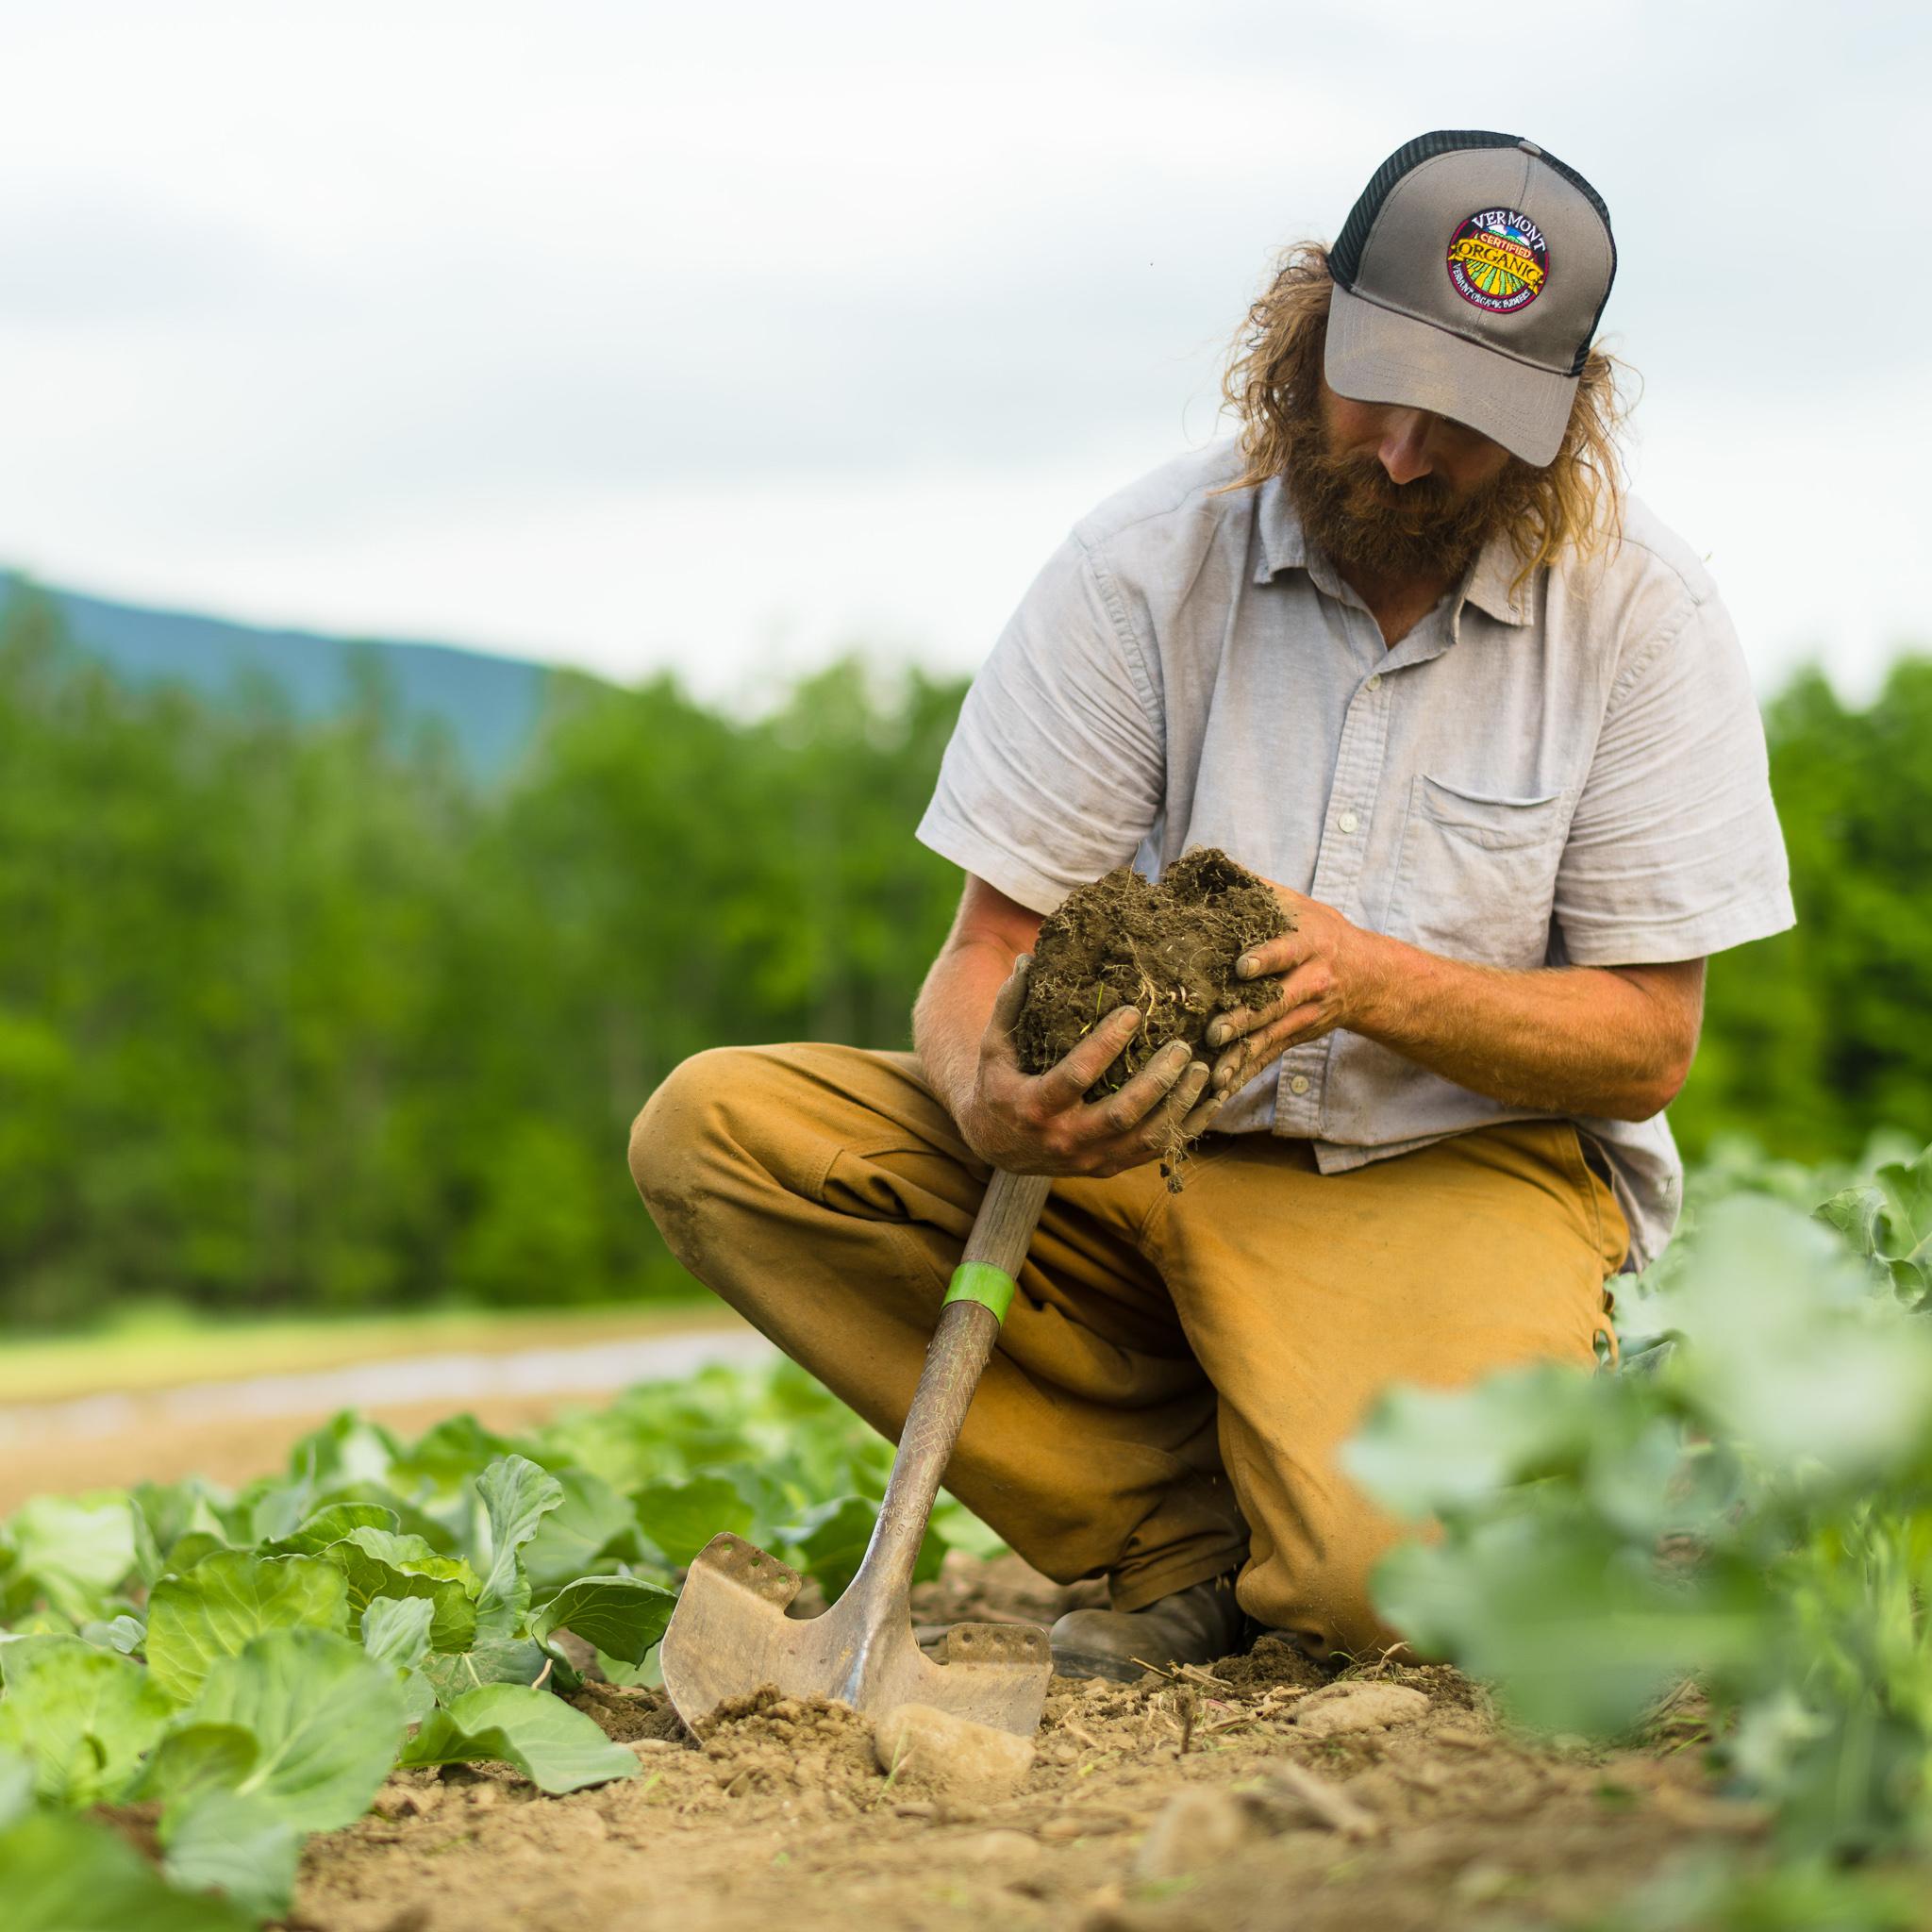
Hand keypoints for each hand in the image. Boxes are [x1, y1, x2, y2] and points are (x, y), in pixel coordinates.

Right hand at [959, 956, 1224, 1177]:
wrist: (997, 1146)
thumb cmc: (999, 1084)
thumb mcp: (994, 1046)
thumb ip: (1009, 1005)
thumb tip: (1028, 960)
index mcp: (1035, 1105)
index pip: (1077, 1075)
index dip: (1107, 1043)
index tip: (1134, 1012)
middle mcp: (1064, 1138)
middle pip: (1122, 1113)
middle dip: (1158, 1079)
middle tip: (1182, 1046)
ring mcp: (1090, 1157)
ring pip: (1146, 1138)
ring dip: (1180, 1105)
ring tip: (1202, 1070)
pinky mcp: (1109, 1166)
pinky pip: (1155, 1152)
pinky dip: (1187, 1128)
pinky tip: (1210, 1101)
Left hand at [1204, 884, 1386, 1095]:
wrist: (1369, 977)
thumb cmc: (1319, 932)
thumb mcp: (1298, 905)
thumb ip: (1257, 889)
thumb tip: (1207, 863)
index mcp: (1308, 946)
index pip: (1285, 952)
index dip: (1265, 959)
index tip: (1241, 966)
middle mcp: (1309, 984)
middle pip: (1275, 1004)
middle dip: (1245, 1018)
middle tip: (1214, 1030)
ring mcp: (1305, 1016)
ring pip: (1271, 1038)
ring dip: (1242, 1057)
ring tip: (1213, 1072)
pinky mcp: (1296, 1037)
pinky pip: (1268, 1058)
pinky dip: (1245, 1076)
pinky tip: (1219, 1092)